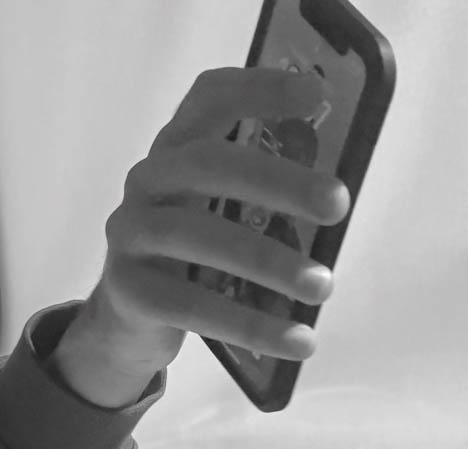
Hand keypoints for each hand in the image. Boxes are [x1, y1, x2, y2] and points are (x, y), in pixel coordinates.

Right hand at [60, 66, 351, 405]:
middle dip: (277, 180)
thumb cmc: (199, 253)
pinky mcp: (128, 290)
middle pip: (208, 164)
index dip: (260, 89)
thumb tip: (338, 196)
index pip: (211, 98)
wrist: (131, 319)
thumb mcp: (227, 212)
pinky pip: (191, 306)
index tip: (317, 94)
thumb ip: (267, 195)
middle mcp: (148, 180)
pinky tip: (299, 341)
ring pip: (197, 237)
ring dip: (269, 261)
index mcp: (178, 148)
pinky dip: (250, 325)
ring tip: (324, 286)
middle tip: (339, 204)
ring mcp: (130, 234)